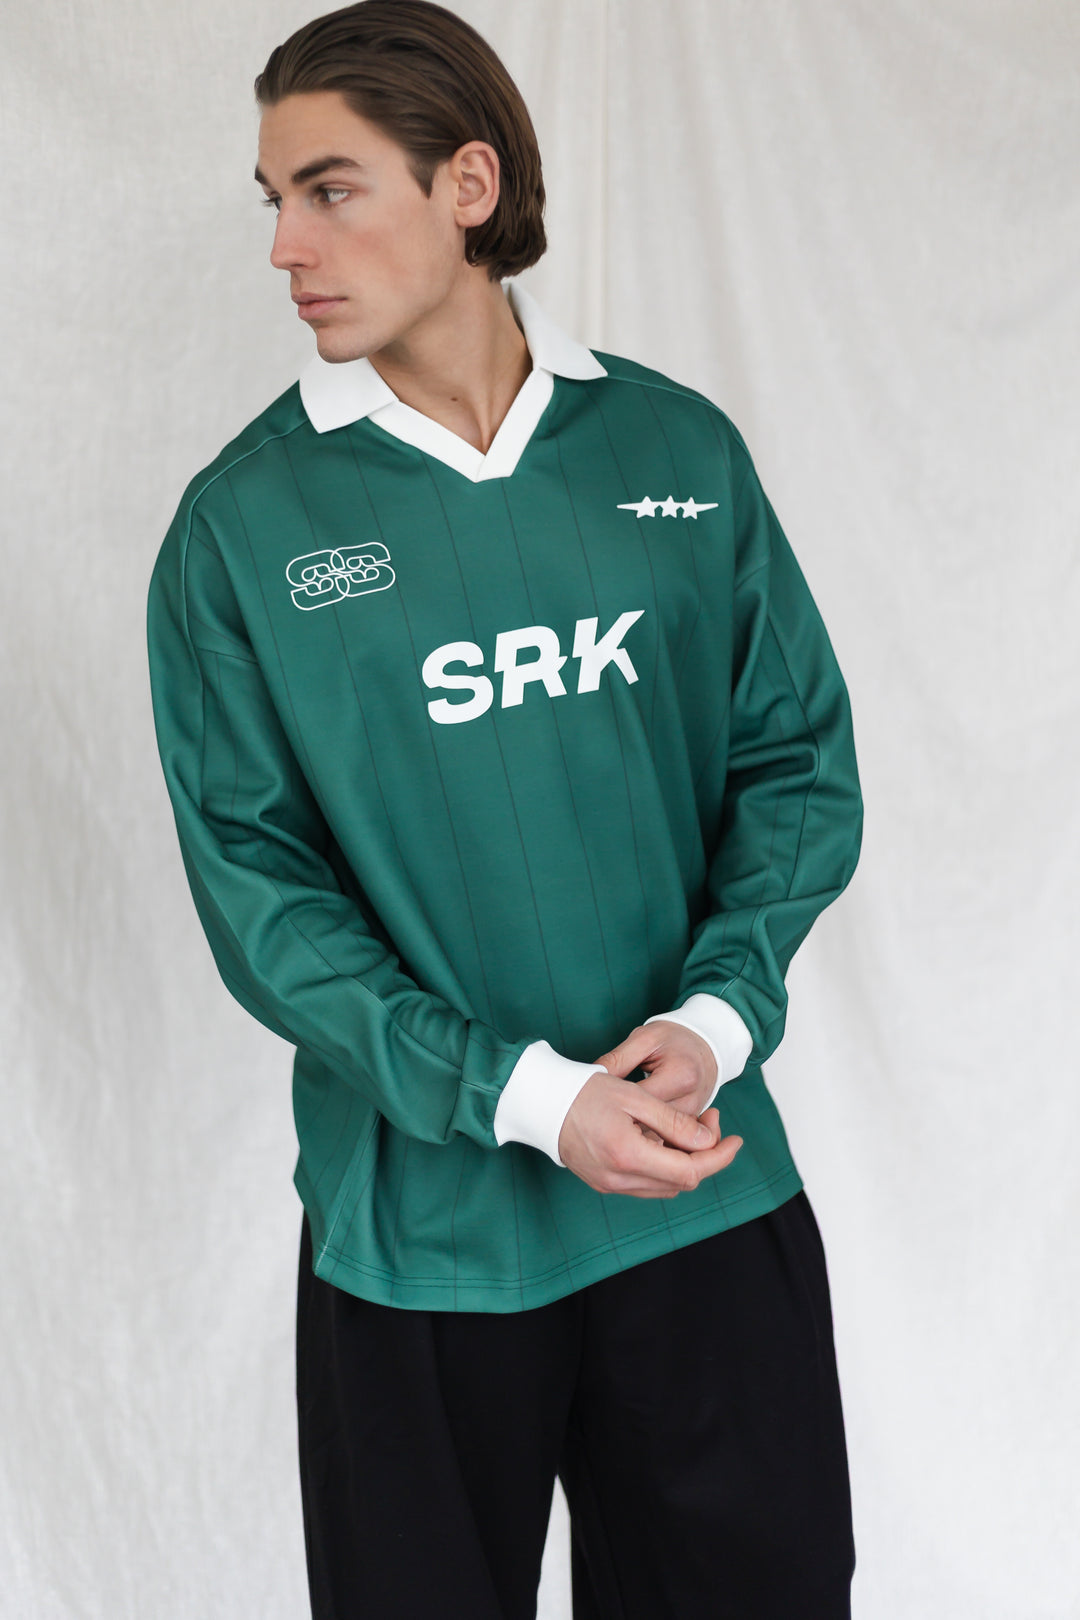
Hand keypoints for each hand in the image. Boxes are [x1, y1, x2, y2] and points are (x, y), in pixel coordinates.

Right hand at [557, 1070, 742, 1198]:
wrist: (539, 1103)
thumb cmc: (584, 1091)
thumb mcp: (634, 1097)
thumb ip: (675, 1122)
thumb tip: (709, 1141)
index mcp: (628, 1156)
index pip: (690, 1171)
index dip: (719, 1157)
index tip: (736, 1139)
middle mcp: (619, 1180)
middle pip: (681, 1183)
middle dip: (705, 1156)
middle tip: (712, 1120)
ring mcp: (610, 1185)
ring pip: (665, 1186)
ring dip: (686, 1162)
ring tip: (691, 1127)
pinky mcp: (603, 1182)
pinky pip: (646, 1183)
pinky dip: (664, 1166)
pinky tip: (665, 1140)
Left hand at [597, 1020, 721, 1141]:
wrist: (707, 1046)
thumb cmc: (672, 1039)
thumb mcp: (644, 1039)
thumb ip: (617, 1060)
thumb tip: (588, 1078)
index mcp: (680, 1075)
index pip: (641, 1102)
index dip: (613, 1106)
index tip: (590, 1107)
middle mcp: (691, 1100)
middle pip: (651, 1126)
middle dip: (621, 1127)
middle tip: (593, 1125)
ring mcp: (694, 1117)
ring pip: (659, 1139)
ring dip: (634, 1140)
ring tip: (607, 1133)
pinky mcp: (694, 1127)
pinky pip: (668, 1142)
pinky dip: (648, 1142)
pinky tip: (628, 1139)